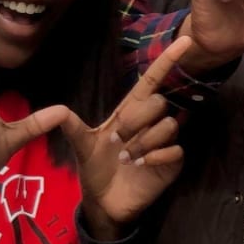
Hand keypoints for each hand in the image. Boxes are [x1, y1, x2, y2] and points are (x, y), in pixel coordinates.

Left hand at [61, 35, 193, 241]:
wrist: (104, 202)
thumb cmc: (96, 170)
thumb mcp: (82, 147)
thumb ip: (73, 127)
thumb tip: (58, 111)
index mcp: (131, 111)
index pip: (153, 79)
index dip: (168, 60)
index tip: (185, 41)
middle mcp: (151, 123)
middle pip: (158, 102)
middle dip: (136, 121)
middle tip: (118, 142)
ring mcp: (164, 142)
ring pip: (168, 125)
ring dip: (143, 142)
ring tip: (127, 158)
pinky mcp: (172, 161)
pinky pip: (175, 149)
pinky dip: (157, 156)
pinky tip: (142, 165)